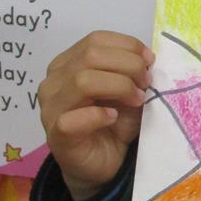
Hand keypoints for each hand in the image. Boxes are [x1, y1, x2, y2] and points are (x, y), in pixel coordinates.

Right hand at [38, 31, 153, 200]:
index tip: (150, 61)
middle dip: (128, 66)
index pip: (95, 39)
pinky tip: (112, 118)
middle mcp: (54, 81)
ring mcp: (50, 108)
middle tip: (145, 84)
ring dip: (119, 87)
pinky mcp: (55, 135)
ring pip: (82, 81)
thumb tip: (146, 58)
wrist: (105, 161)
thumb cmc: (115, 120)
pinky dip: (99, 115)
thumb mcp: (129, 89)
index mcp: (69, 63)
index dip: (127, 46)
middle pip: (90, 56)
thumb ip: (133, 70)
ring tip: (136, 100)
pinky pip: (72, 118)